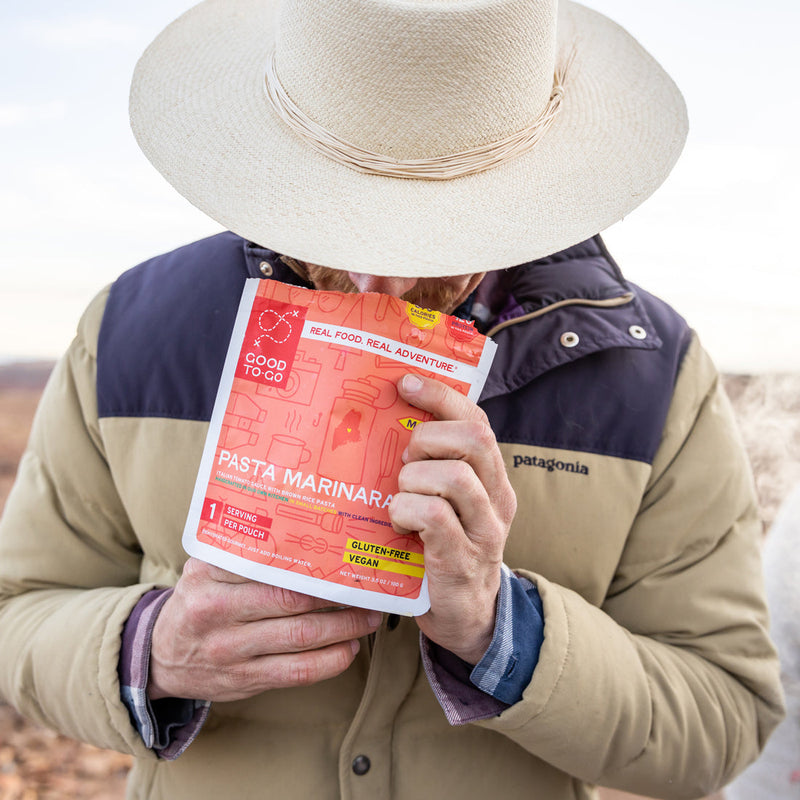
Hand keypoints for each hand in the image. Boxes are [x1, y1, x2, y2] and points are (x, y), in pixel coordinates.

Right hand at [148, 558, 381, 700]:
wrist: (158, 657)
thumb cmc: (196, 601)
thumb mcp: (204, 569)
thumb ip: (243, 553)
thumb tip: (300, 533)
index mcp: (208, 578)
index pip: (269, 567)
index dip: (313, 565)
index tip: (343, 557)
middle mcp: (218, 614)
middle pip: (292, 602)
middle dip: (338, 597)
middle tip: (367, 589)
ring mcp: (231, 652)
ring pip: (300, 638)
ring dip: (344, 628)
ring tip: (369, 618)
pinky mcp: (244, 681)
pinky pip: (296, 673)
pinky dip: (330, 661)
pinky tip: (349, 649)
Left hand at [390, 374, 516, 663]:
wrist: (468, 618)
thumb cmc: (443, 549)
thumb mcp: (448, 502)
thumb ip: (434, 467)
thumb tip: (389, 420)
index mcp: (492, 477)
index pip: (477, 420)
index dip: (441, 396)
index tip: (405, 382)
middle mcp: (497, 499)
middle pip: (473, 439)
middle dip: (428, 437)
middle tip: (404, 459)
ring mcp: (483, 531)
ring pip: (453, 476)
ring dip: (413, 479)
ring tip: (400, 495)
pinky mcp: (461, 560)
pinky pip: (433, 516)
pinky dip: (406, 511)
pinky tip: (397, 521)